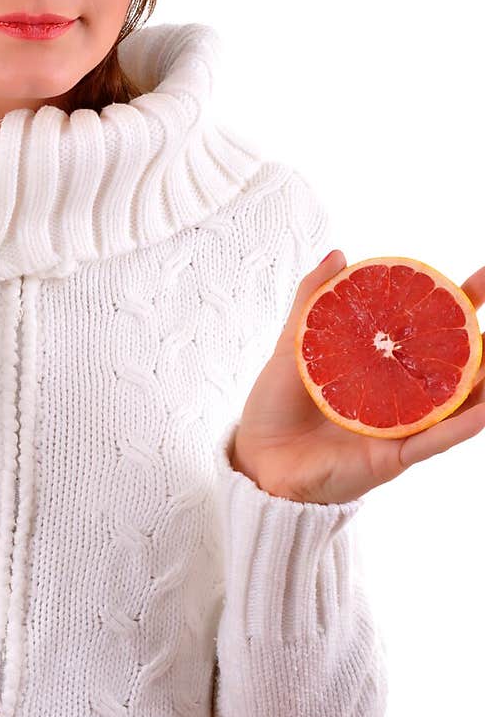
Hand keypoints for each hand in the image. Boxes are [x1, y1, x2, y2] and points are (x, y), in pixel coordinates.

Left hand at [230, 250, 484, 503]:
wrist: (255, 461)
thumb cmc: (275, 408)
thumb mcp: (292, 346)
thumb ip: (314, 301)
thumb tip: (339, 255)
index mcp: (379, 366)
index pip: (424, 329)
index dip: (455, 304)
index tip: (479, 278)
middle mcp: (397, 395)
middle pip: (450, 363)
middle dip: (478, 336)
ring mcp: (398, 426)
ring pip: (454, 404)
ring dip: (482, 382)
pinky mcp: (391, 458)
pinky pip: (432, 441)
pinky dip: (459, 427)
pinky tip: (483, 411)